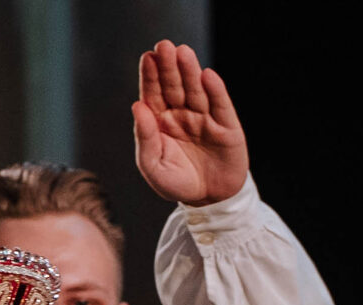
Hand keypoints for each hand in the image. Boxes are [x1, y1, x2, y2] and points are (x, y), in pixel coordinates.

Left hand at [132, 40, 248, 206]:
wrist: (208, 201)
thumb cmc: (177, 183)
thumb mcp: (153, 166)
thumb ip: (144, 138)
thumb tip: (137, 106)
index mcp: (160, 122)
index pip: (154, 94)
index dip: (151, 76)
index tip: (147, 57)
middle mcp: (182, 115)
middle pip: (175, 86)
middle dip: (169, 66)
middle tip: (164, 46)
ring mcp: (204, 118)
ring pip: (196, 91)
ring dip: (190, 71)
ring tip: (183, 52)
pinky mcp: (225, 126)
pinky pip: (220, 105)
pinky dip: (215, 90)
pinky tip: (207, 75)